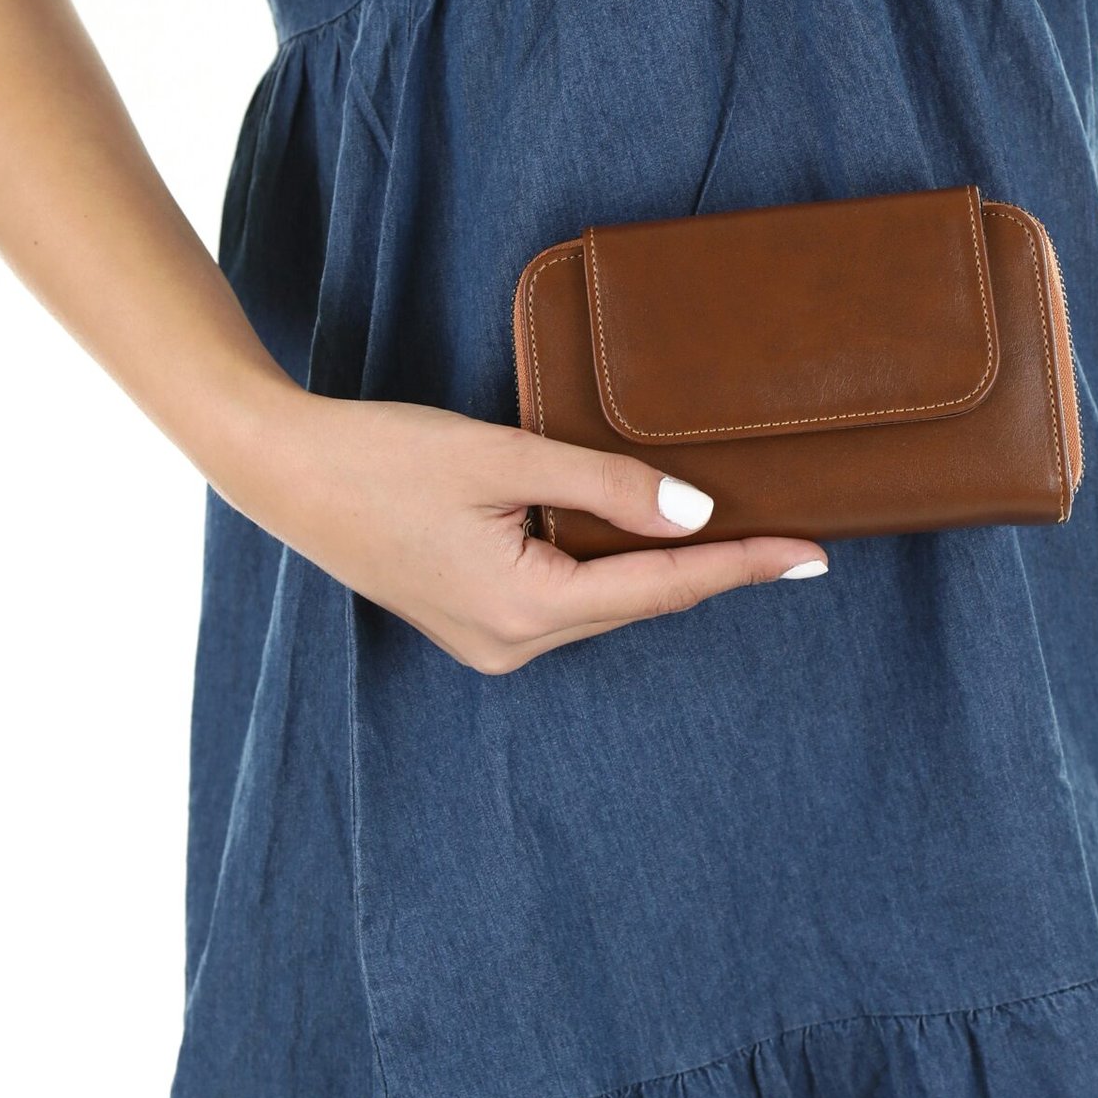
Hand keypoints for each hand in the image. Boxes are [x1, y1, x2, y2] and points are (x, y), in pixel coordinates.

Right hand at [222, 385, 828, 674]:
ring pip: (603, 600)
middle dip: (714, 567)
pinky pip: (564, 597)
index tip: (814, 555)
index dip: (745, 566)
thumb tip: (694, 511)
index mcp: (527, 608)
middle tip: (791, 533)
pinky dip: (606, 566)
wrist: (283, 470)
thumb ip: (605, 484)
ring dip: (657, 566)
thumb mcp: (504, 456)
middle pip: (640, 600)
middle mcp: (513, 643)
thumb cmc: (382, 454)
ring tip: (733, 527)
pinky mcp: (472, 621)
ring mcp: (490, 642)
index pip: (666, 587)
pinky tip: (636, 533)